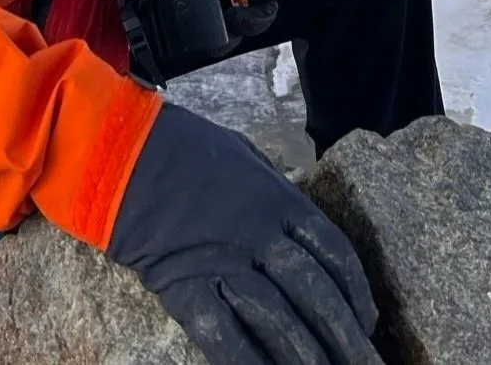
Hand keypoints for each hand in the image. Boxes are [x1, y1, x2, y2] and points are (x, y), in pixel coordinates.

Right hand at [109, 104, 379, 364]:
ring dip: (307, 358)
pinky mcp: (186, 287)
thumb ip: (277, 194)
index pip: (334, 253)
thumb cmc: (186, 147)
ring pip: (279, 320)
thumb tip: (301, 228)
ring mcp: (224, 262)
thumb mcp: (246, 157)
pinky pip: (227, 336)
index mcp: (280, 199)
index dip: (356, 293)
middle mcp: (260, 233)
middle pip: (315, 294)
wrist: (124, 151)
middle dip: (343, 336)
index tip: (367, 322)